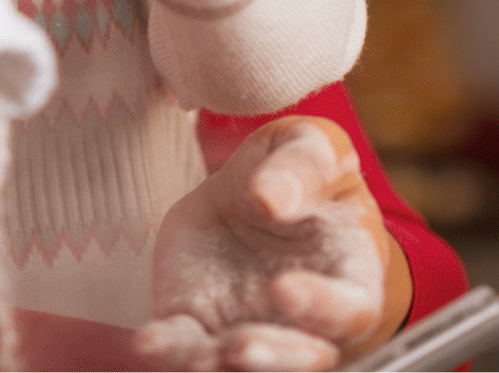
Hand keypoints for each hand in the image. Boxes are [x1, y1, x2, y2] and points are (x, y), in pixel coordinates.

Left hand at [135, 118, 410, 371]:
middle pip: (301, 357)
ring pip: (244, 365)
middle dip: (273, 358)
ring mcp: (253, 326)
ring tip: (199, 360)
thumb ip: (300, 168)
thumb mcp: (308, 147)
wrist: (255, 186)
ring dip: (222, 367)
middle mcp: (305, 318)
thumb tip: (271, 199)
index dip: (322, 307)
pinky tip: (149, 341)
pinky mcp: (203, 323)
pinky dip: (169, 349)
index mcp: (349, 277)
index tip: (283, 287)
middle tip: (242, 349)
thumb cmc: (301, 171)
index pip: (349, 309)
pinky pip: (186, 345)